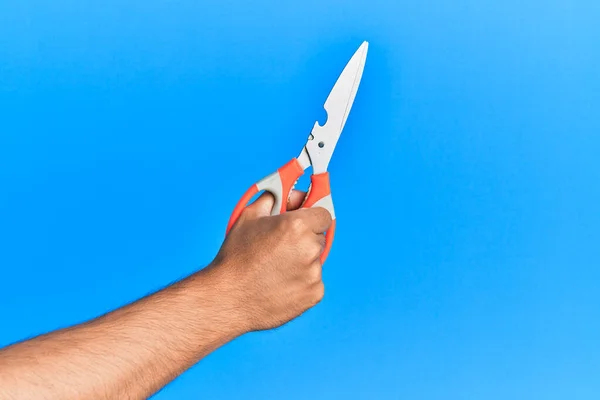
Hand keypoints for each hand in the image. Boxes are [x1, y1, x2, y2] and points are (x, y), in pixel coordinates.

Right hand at [211, 190, 331, 331]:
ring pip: (315, 260)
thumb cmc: (235, 258)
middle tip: (282, 246)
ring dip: (302, 261)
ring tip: (274, 269)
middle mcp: (310, 248)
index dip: (311, 217)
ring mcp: (314, 273)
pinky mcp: (314, 293)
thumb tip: (286, 191)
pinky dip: (301, 281)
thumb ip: (273, 198)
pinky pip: (313, 282)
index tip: (304, 221)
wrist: (227, 298)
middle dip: (305, 238)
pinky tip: (279, 283)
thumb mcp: (248, 216)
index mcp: (297, 225)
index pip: (323, 214)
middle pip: (319, 237)